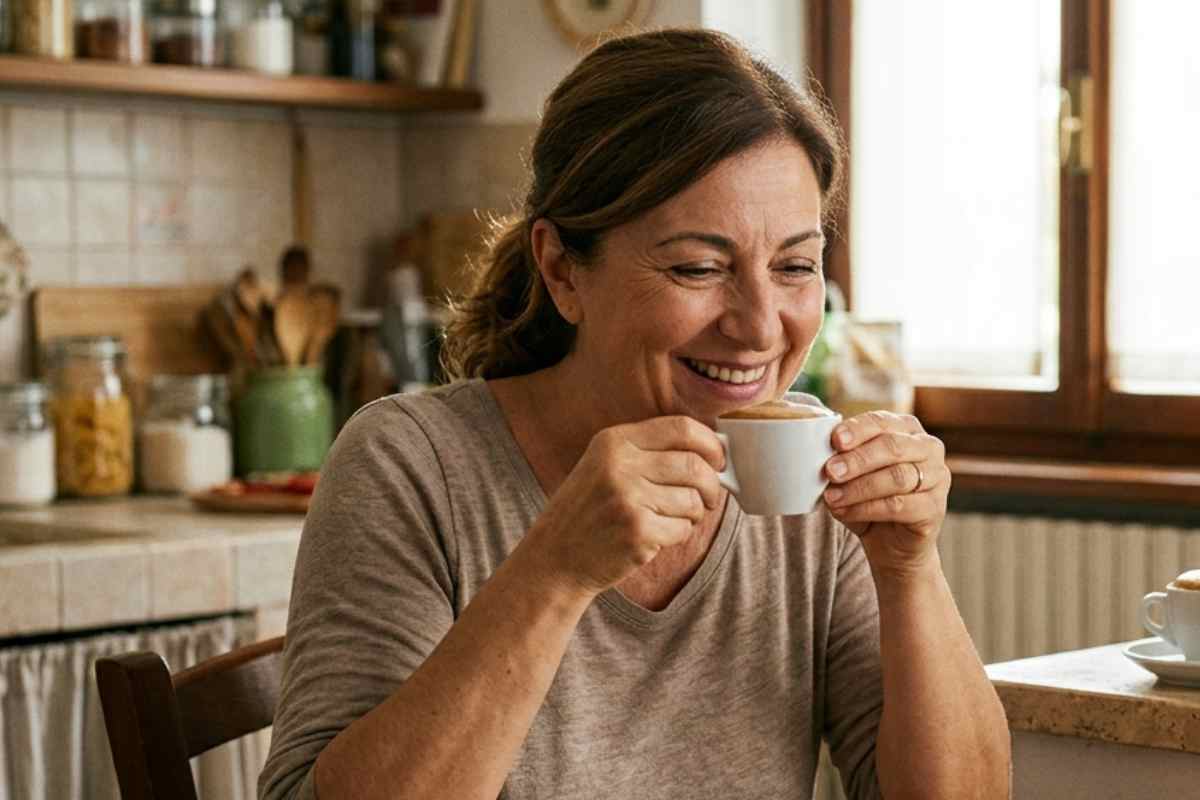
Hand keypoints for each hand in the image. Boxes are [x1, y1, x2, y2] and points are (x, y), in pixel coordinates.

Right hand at [522, 416, 724, 596]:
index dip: (710, 444)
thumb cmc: (589, 511)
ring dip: (693, 514)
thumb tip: (715, 452)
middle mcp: (620, 464)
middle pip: (694, 465)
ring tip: (670, 519)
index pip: (682, 428)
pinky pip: (683, 529)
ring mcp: (628, 498)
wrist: (555, 557)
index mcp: (614, 441)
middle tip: (709, 498)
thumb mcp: (605, 466)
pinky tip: (655, 536)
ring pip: (693, 500)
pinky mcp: (638, 532)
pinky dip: (678, 534)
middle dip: (712, 485)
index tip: (718, 460)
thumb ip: (650, 453)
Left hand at [821, 411, 949, 576]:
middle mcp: (928, 448)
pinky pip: (899, 505)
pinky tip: (845, 512)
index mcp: (906, 429)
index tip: (835, 440)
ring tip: (832, 497)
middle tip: (830, 471)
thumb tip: (820, 459)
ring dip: (859, 487)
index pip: (882, 422)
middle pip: (892, 446)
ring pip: (897, 477)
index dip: (857, 429)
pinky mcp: (934, 508)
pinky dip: (867, 509)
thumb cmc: (870, 500)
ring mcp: (937, 478)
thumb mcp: (852, 476)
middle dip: (857, 459)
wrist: (892, 544)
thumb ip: (841, 462)